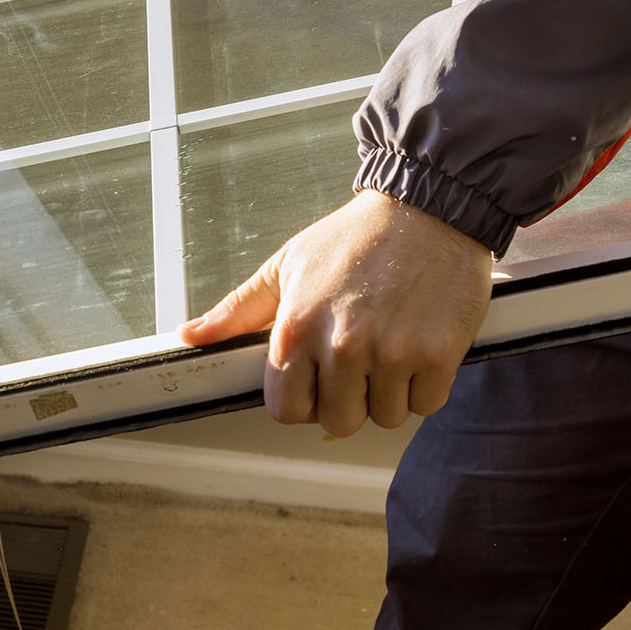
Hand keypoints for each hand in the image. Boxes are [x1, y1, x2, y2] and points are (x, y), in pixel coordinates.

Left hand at [178, 191, 492, 436]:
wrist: (426, 207)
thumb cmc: (356, 236)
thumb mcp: (287, 265)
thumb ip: (239, 309)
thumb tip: (192, 335)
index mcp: (296, 327)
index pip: (287, 410)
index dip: (303, 399)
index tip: (317, 380)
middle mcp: (342, 345)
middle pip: (339, 422)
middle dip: (349, 400)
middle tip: (359, 363)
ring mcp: (392, 352)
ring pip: (385, 417)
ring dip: (389, 392)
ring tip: (390, 346)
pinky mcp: (438, 354)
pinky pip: (426, 404)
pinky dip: (425, 384)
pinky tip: (418, 346)